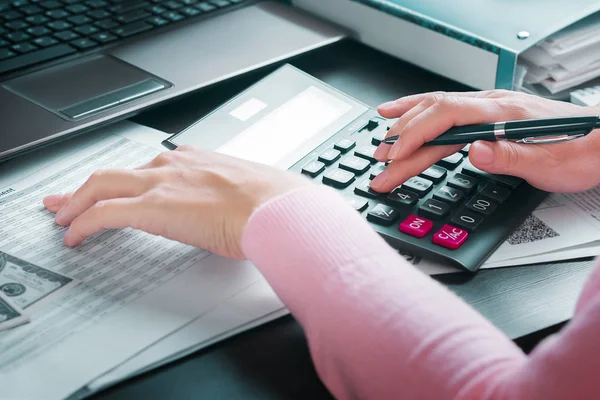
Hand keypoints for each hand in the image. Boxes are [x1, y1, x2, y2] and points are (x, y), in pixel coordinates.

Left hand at [42, 146, 310, 257]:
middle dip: (87, 186)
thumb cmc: (273, 204)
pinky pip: (104, 213)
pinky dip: (83, 224)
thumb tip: (241, 212)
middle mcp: (175, 167)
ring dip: (78, 202)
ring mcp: (161, 185)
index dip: (129, 178)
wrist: (277, 209)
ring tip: (64, 217)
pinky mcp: (152, 208)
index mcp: (198, 162)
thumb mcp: (250, 193)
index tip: (121, 186)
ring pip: (102, 185)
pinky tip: (75, 237)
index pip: (151, 165)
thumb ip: (234, 198)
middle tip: (68, 198)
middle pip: (117, 171)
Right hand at [370, 90, 599, 192]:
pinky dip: (418, 112)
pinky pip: (443, 109)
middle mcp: (491, 105)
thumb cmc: (579, 152)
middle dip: (401, 141)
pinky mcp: (486, 115)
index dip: (415, 135)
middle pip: (433, 116)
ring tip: (380, 142)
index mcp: (502, 114)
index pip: (445, 117)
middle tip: (379, 166)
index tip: (394, 157)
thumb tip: (472, 152)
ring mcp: (487, 108)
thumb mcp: (549, 165)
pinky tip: (404, 113)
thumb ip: (509, 157)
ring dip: (404, 126)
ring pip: (434, 110)